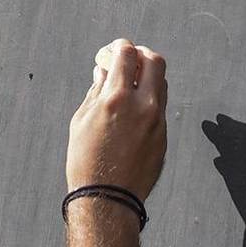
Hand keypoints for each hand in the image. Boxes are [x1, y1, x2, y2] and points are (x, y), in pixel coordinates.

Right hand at [65, 39, 167, 202]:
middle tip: (129, 59)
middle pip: (154, 61)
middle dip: (141, 54)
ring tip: (130, 85)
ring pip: (161, 83)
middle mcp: (142, 105)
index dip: (119, 47)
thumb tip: (104, 70)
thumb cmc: (86, 161)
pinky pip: (160, 107)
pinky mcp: (163, 136)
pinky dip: (149, 99)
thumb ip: (96, 90)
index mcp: (117, 98)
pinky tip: (134, 110)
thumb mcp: (81, 120)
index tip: (114, 50)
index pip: (127, 54)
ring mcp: (157, 121)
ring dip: (148, 76)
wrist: (108, 200)